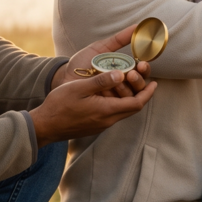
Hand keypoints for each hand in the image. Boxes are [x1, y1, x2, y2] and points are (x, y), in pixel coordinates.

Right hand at [31, 70, 156, 145]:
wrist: (45, 126)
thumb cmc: (59, 105)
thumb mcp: (80, 88)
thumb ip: (101, 81)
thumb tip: (122, 75)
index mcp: (106, 111)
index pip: (136, 104)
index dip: (148, 93)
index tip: (155, 83)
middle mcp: (107, 121)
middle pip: (132, 108)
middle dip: (141, 94)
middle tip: (144, 79)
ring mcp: (101, 125)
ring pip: (123, 111)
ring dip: (128, 97)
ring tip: (128, 82)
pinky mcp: (95, 125)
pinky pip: (113, 113)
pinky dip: (118, 102)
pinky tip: (111, 92)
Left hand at [54, 23, 151, 98]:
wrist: (64, 76)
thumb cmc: (83, 62)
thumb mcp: (101, 48)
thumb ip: (119, 39)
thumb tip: (136, 26)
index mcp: (124, 70)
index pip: (142, 72)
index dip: (145, 69)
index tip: (142, 63)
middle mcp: (122, 85)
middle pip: (140, 86)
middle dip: (139, 80)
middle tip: (131, 73)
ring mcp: (114, 97)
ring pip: (130, 98)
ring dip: (127, 88)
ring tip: (119, 80)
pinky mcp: (105, 107)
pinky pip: (116, 106)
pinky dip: (114, 98)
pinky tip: (108, 90)